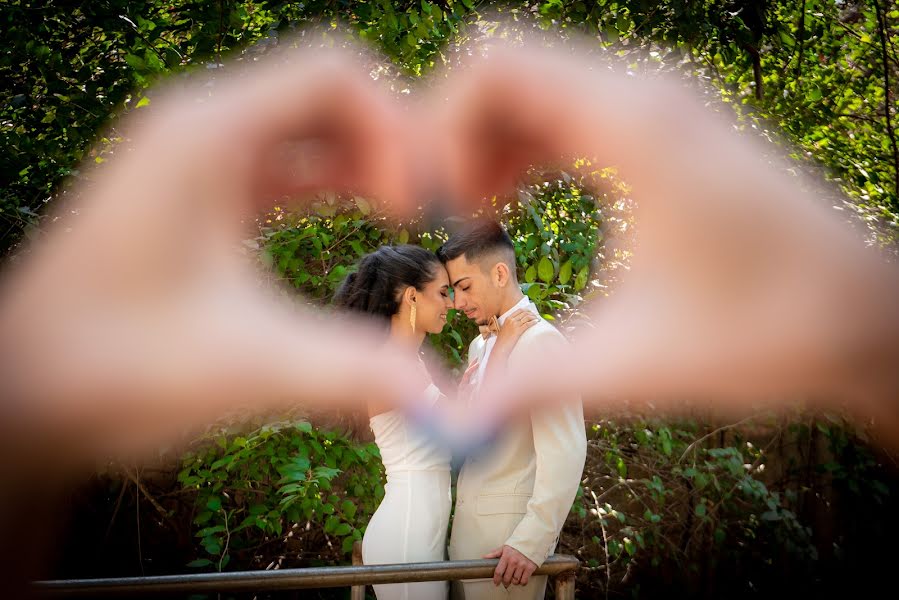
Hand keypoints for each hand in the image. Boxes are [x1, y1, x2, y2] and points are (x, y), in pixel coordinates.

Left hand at [0, 41, 422, 462]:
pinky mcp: (193, 195)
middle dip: (390, 140)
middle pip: (326, 92)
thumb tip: (444, 394)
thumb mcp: (246, 365)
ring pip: (305, 127)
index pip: (333, 72)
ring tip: (410, 213)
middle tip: (430, 208)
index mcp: (206, 134)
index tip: (424, 200)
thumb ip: (355, 370)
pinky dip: (332, 182)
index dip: (399, 125)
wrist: (21, 400)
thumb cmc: (106, 369)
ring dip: (364, 160)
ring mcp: (192, 159)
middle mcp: (198, 128)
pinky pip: (282, 164)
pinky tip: (363, 218)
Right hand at [437, 36, 898, 441]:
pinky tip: (520, 204)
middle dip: (456, 138)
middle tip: (448, 219)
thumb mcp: (632, 363)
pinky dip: (530, 147)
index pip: (494, 63)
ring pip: (540, 86)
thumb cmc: (768, 333)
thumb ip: (527, 385)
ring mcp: (664, 105)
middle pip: (508, 71)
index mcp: (634, 127)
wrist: (865, 320)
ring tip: (477, 217)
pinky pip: (574, 109)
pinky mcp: (672, 128)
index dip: (438, 126)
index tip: (434, 205)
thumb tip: (446, 425)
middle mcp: (648, 93)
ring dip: (492, 143)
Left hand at [484, 545, 537, 587]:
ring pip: (515, 581)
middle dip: (505, 582)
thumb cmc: (516, 545)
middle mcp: (514, 562)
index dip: (496, 579)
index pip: (499, 571)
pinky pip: (524, 581)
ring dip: (513, 582)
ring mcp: (522, 565)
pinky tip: (520, 579)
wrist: (530, 541)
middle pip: (507, 578)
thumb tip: (484, 557)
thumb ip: (494, 554)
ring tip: (513, 579)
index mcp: (506, 556)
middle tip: (505, 582)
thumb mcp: (504, 548)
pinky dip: (521, 582)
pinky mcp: (530, 568)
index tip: (496, 583)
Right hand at [494, 310, 538, 353]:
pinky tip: (536, 322)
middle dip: (532, 314)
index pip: (520, 310)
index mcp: (508, 318)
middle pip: (524, 313)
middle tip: (536, 316)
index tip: (531, 312)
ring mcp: (514, 325)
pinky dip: (533, 322)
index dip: (527, 310)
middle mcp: (511, 320)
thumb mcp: (504, 328)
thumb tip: (518, 323)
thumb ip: (510, 324)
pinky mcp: (518, 331)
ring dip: (534, 317)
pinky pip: (527, 324)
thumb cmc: (503, 339)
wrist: (501, 346)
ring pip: (527, 317)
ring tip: (538, 319)